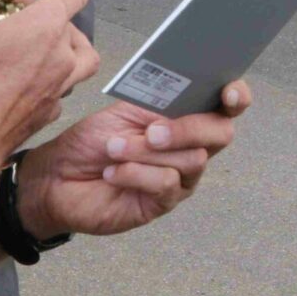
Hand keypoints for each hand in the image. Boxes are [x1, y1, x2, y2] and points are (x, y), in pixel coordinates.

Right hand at [0, 0, 99, 171]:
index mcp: (45, 28)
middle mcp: (62, 56)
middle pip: (68, 25)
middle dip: (46, 14)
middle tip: (17, 14)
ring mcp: (59, 87)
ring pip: (78, 57)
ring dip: (65, 45)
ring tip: (42, 43)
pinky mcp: (48, 111)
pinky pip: (60, 86)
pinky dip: (50, 76)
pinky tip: (27, 78)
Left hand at [15, 81, 251, 241]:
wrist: (58, 177)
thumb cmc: (93, 141)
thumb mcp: (126, 110)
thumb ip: (161, 102)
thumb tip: (187, 93)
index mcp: (187, 116)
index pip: (228, 105)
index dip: (238, 96)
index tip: (228, 93)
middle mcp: (193, 146)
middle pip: (221, 134)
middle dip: (189, 128)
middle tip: (151, 130)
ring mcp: (182, 177)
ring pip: (192, 159)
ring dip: (146, 152)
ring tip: (114, 149)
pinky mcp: (164, 202)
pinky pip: (167, 184)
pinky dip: (137, 174)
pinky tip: (114, 172)